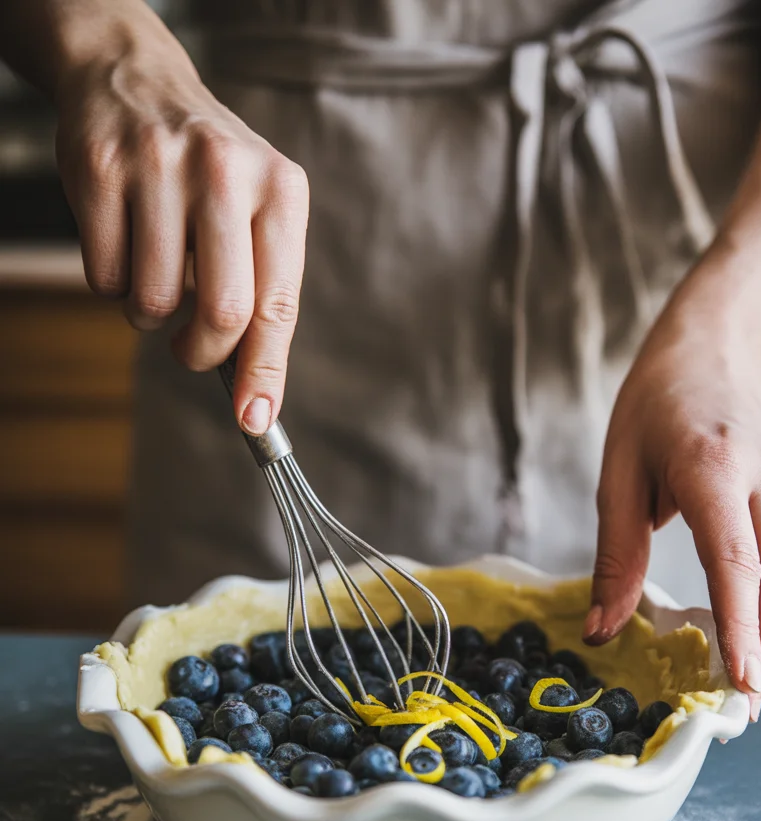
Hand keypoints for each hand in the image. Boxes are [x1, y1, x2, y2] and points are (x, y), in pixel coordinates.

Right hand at [54, 29, 307, 433]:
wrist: (135, 81)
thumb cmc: (209, 176)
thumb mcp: (258, 214)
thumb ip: (264, 295)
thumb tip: (256, 400)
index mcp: (281, 190)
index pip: (277, 304)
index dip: (264, 373)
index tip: (254, 421)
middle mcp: (227, 171)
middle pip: (222, 313)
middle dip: (203, 353)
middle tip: (191, 351)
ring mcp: (159, 165)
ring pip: (153, 301)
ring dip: (151, 316)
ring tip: (156, 276)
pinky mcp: (100, 170)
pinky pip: (105, 277)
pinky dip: (113, 285)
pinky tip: (125, 246)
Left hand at [584, 277, 760, 719]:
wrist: (716, 353)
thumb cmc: (656, 409)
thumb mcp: (618, 473)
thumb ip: (615, 556)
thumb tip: (602, 633)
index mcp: (714, 467)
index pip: (736, 560)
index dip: (741, 627)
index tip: (741, 683)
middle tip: (739, 710)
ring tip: (745, 688)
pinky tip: (757, 641)